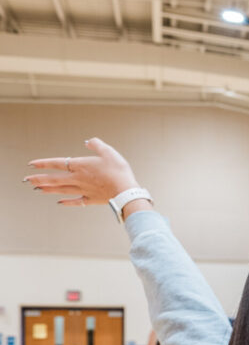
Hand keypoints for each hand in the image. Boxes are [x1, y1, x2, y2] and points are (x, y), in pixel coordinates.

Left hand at [26, 138, 143, 210]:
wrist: (126, 191)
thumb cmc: (118, 171)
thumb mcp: (109, 152)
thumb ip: (97, 144)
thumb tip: (88, 141)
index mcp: (80, 166)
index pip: (57, 163)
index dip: (44, 163)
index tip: (31, 164)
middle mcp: (78, 178)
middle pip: (54, 179)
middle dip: (40, 179)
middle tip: (27, 180)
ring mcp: (83, 190)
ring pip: (61, 189)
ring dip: (48, 189)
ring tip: (37, 189)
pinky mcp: (91, 199)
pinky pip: (76, 201)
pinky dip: (67, 202)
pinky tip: (60, 202)